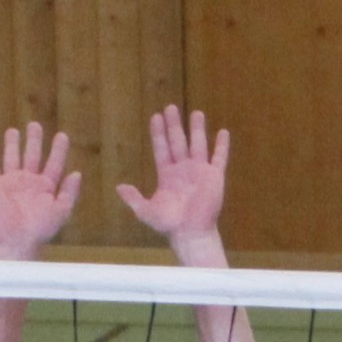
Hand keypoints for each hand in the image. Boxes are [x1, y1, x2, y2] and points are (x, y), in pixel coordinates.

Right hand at [0, 123, 82, 259]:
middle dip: (34, 140)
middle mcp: (28, 182)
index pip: (53, 163)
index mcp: (45, 187)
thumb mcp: (61, 211)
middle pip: (32, 155)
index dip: (58, 150)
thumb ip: (69, 193)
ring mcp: (11, 183)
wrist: (17, 239)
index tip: (62, 135)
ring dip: (12, 144)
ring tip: (13, 130)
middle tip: (35, 124)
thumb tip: (77, 173)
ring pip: (12, 158)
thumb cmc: (40, 229)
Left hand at [117, 107, 228, 252]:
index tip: (156, 116)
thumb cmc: (169, 224)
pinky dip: (221, 146)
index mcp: (167, 175)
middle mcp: (183, 169)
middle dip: (174, 125)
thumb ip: (133, 198)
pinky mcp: (215, 177)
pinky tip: (223, 132)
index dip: (159, 133)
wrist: (191, 233)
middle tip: (171, 107)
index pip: (162, 148)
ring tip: (196, 113)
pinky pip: (219, 158)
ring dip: (197, 129)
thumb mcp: (146, 211)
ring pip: (198, 145)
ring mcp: (200, 171)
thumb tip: (119, 186)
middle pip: (178, 142)